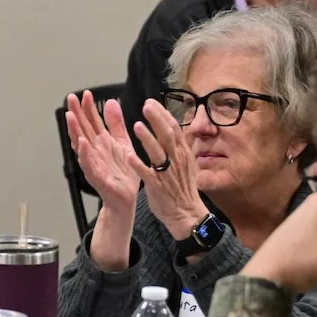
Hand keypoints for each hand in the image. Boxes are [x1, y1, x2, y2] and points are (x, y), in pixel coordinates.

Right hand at [65, 92, 141, 212]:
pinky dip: (84, 154)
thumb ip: (116, 124)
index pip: (92, 121)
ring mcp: (93, 163)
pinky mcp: (96, 176)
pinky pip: (88, 164)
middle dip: (77, 113)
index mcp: (101, 142)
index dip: (88, 108)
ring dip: (74, 131)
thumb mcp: (123, 143)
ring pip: (81, 144)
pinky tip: (82, 143)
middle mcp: (94, 151)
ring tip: (70, 117)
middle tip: (71, 98)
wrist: (126, 198)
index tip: (86, 94)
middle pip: (83, 129)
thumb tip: (110, 102)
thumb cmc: (123, 173)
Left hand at [130, 99, 208, 238]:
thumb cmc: (182, 188)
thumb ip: (179, 147)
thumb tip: (176, 129)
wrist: (186, 213)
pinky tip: (129, 157)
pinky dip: (139, 166)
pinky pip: (148, 175)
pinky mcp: (158, 187)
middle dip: (157, 120)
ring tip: (137, 126)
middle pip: (167, 136)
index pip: (173, 129)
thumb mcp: (186, 164)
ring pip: (158, 153)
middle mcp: (176, 161)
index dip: (162, 115)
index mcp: (182, 154)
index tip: (151, 102)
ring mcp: (167, 174)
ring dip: (148, 139)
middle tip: (146, 105)